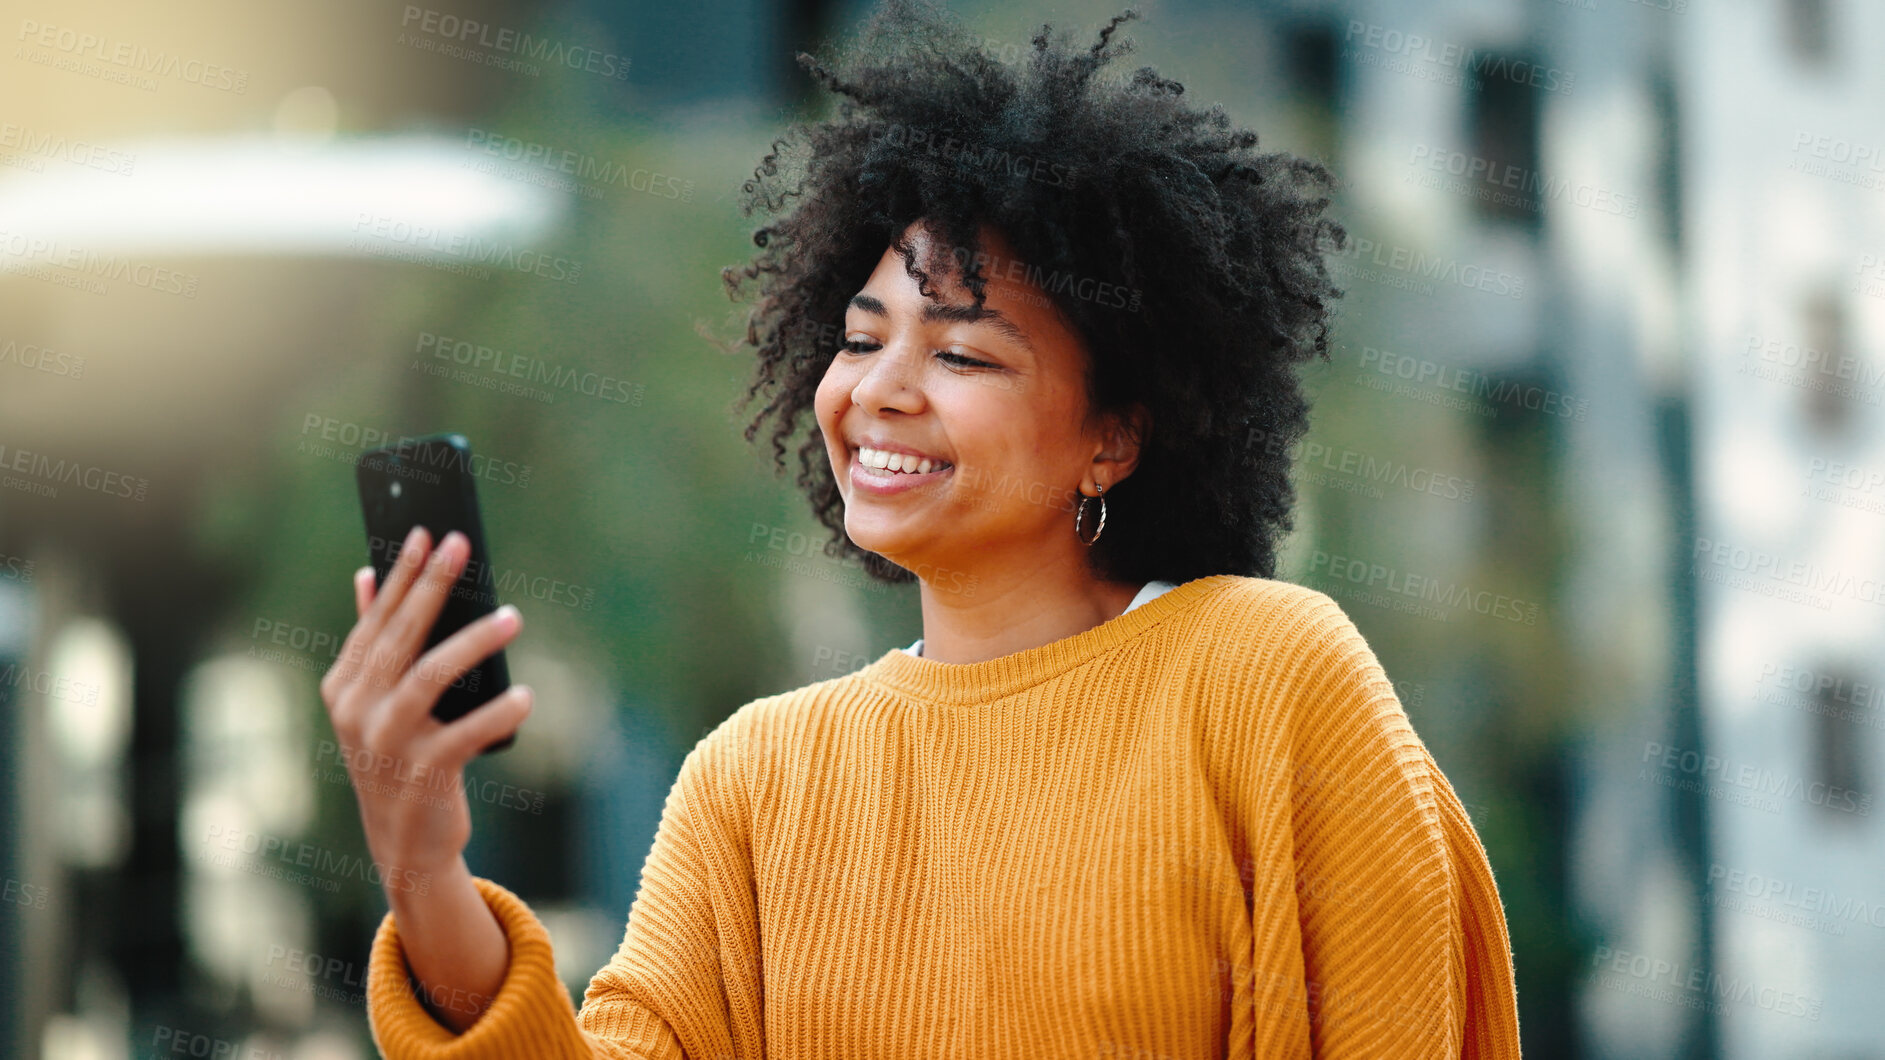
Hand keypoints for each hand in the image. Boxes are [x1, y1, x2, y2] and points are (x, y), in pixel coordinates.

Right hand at [318, 526, 532, 888]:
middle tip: (460, 545)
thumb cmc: (399, 758)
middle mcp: (356, 712)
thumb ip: (374, 642)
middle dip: (431, 587)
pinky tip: (525, 696)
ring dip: (473, 643)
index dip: (400, 575)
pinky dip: (497, 714)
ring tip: (513, 616)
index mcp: (344, 688)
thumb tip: (367, 574)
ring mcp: (386, 743)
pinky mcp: (423, 774)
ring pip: (429, 677)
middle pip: (401, 637)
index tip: (423, 532)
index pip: (376, 620)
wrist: (404, 844)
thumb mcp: (376, 702)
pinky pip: (466, 735)